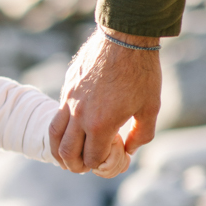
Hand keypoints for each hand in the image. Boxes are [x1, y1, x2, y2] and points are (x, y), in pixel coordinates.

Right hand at [50, 28, 161, 172]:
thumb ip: (140, 135)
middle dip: (75, 166)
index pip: (91, 159)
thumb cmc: (142, 73)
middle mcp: (79, 116)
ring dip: (59, 151)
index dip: (100, 166)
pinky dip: (61, 129)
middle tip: (84, 167)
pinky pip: (57, 114)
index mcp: (100, 125)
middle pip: (67, 153)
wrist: (125, 37)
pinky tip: (71, 129)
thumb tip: (129, 149)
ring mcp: (69, 101)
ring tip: (67, 157)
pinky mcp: (67, 87)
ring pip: (54, 135)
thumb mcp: (151, 108)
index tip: (110, 161)